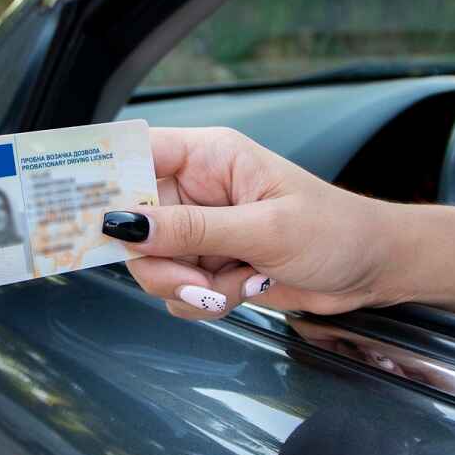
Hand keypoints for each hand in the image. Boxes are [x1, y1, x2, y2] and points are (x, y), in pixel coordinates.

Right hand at [104, 127, 403, 318]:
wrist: (375, 271)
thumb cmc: (336, 232)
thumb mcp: (265, 230)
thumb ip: (191, 229)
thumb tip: (124, 224)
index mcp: (208, 156)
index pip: (134, 154)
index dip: (101, 180)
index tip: (80, 213)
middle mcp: (196, 188)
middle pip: (132, 224)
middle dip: (158, 262)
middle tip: (196, 282)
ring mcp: (200, 229)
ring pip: (151, 264)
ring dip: (188, 287)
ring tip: (238, 286)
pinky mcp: (209, 263)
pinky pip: (176, 289)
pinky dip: (204, 301)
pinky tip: (245, 291)